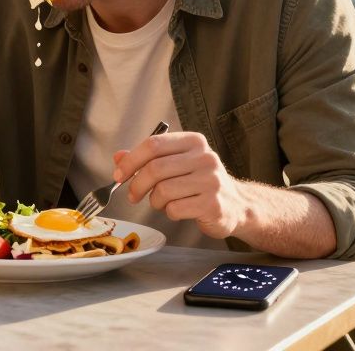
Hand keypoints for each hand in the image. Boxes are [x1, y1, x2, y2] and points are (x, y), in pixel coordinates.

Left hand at [113, 131, 247, 239]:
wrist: (237, 205)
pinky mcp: (213, 204)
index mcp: (194, 142)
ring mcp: (211, 181)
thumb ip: (148, 159)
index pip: (153, 144)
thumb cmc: (200, 183)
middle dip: (137, 184)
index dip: (131, 161)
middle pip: (155, 168)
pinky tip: (178, 209)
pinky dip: (169, 212)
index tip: (119, 175)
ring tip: (161, 202)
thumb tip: (118, 157)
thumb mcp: (177, 164)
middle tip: (133, 195)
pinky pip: (175, 208)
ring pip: (163, 190)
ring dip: (154, 201)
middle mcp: (205, 157)